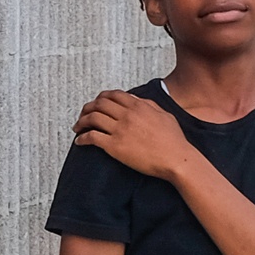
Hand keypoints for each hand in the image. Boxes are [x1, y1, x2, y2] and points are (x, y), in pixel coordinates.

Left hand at [73, 90, 197, 181]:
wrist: (176, 159)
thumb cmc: (174, 140)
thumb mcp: (164, 115)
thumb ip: (148, 104)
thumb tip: (135, 99)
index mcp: (138, 106)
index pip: (112, 95)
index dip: (100, 97)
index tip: (95, 103)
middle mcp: (127, 115)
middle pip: (98, 104)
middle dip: (87, 108)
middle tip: (83, 115)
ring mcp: (120, 130)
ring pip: (92, 119)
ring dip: (81, 122)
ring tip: (78, 127)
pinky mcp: (115, 146)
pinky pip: (92, 138)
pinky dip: (82, 138)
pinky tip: (79, 141)